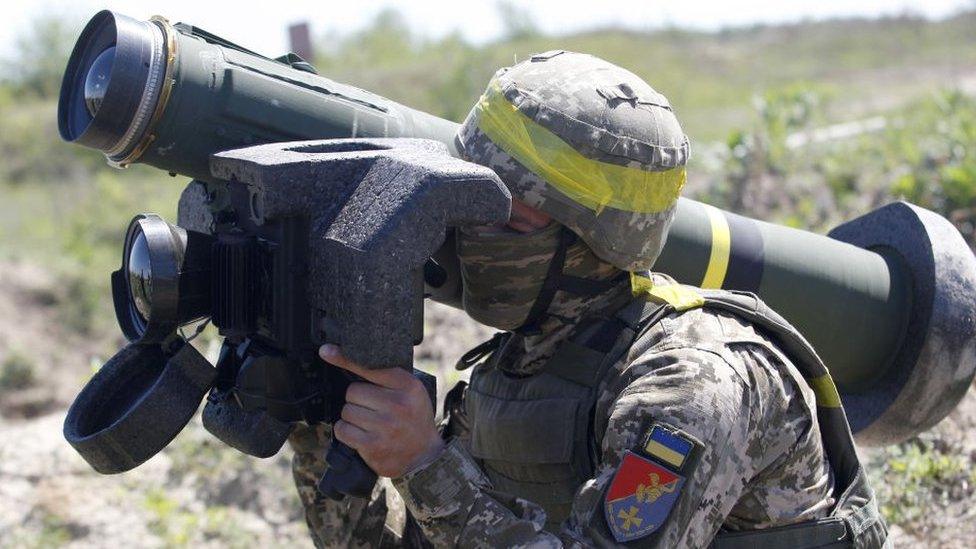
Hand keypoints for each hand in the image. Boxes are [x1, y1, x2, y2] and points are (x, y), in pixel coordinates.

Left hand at [320, 344, 444, 477]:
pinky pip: (342, 430)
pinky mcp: (372, 445)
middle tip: (372, 408)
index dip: (345, 359)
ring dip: (352, 417)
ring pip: (346, 411)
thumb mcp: (410, 391)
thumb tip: (343, 356)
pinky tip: (361, 434)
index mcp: (407, 385)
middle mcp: (397, 404)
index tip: (326, 351)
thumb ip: (385, 375)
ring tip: (370, 423)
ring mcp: (384, 426)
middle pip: (352, 391)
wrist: (425, 454)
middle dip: (357, 400)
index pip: (369, 368)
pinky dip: (346, 432)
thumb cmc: (413, 417)